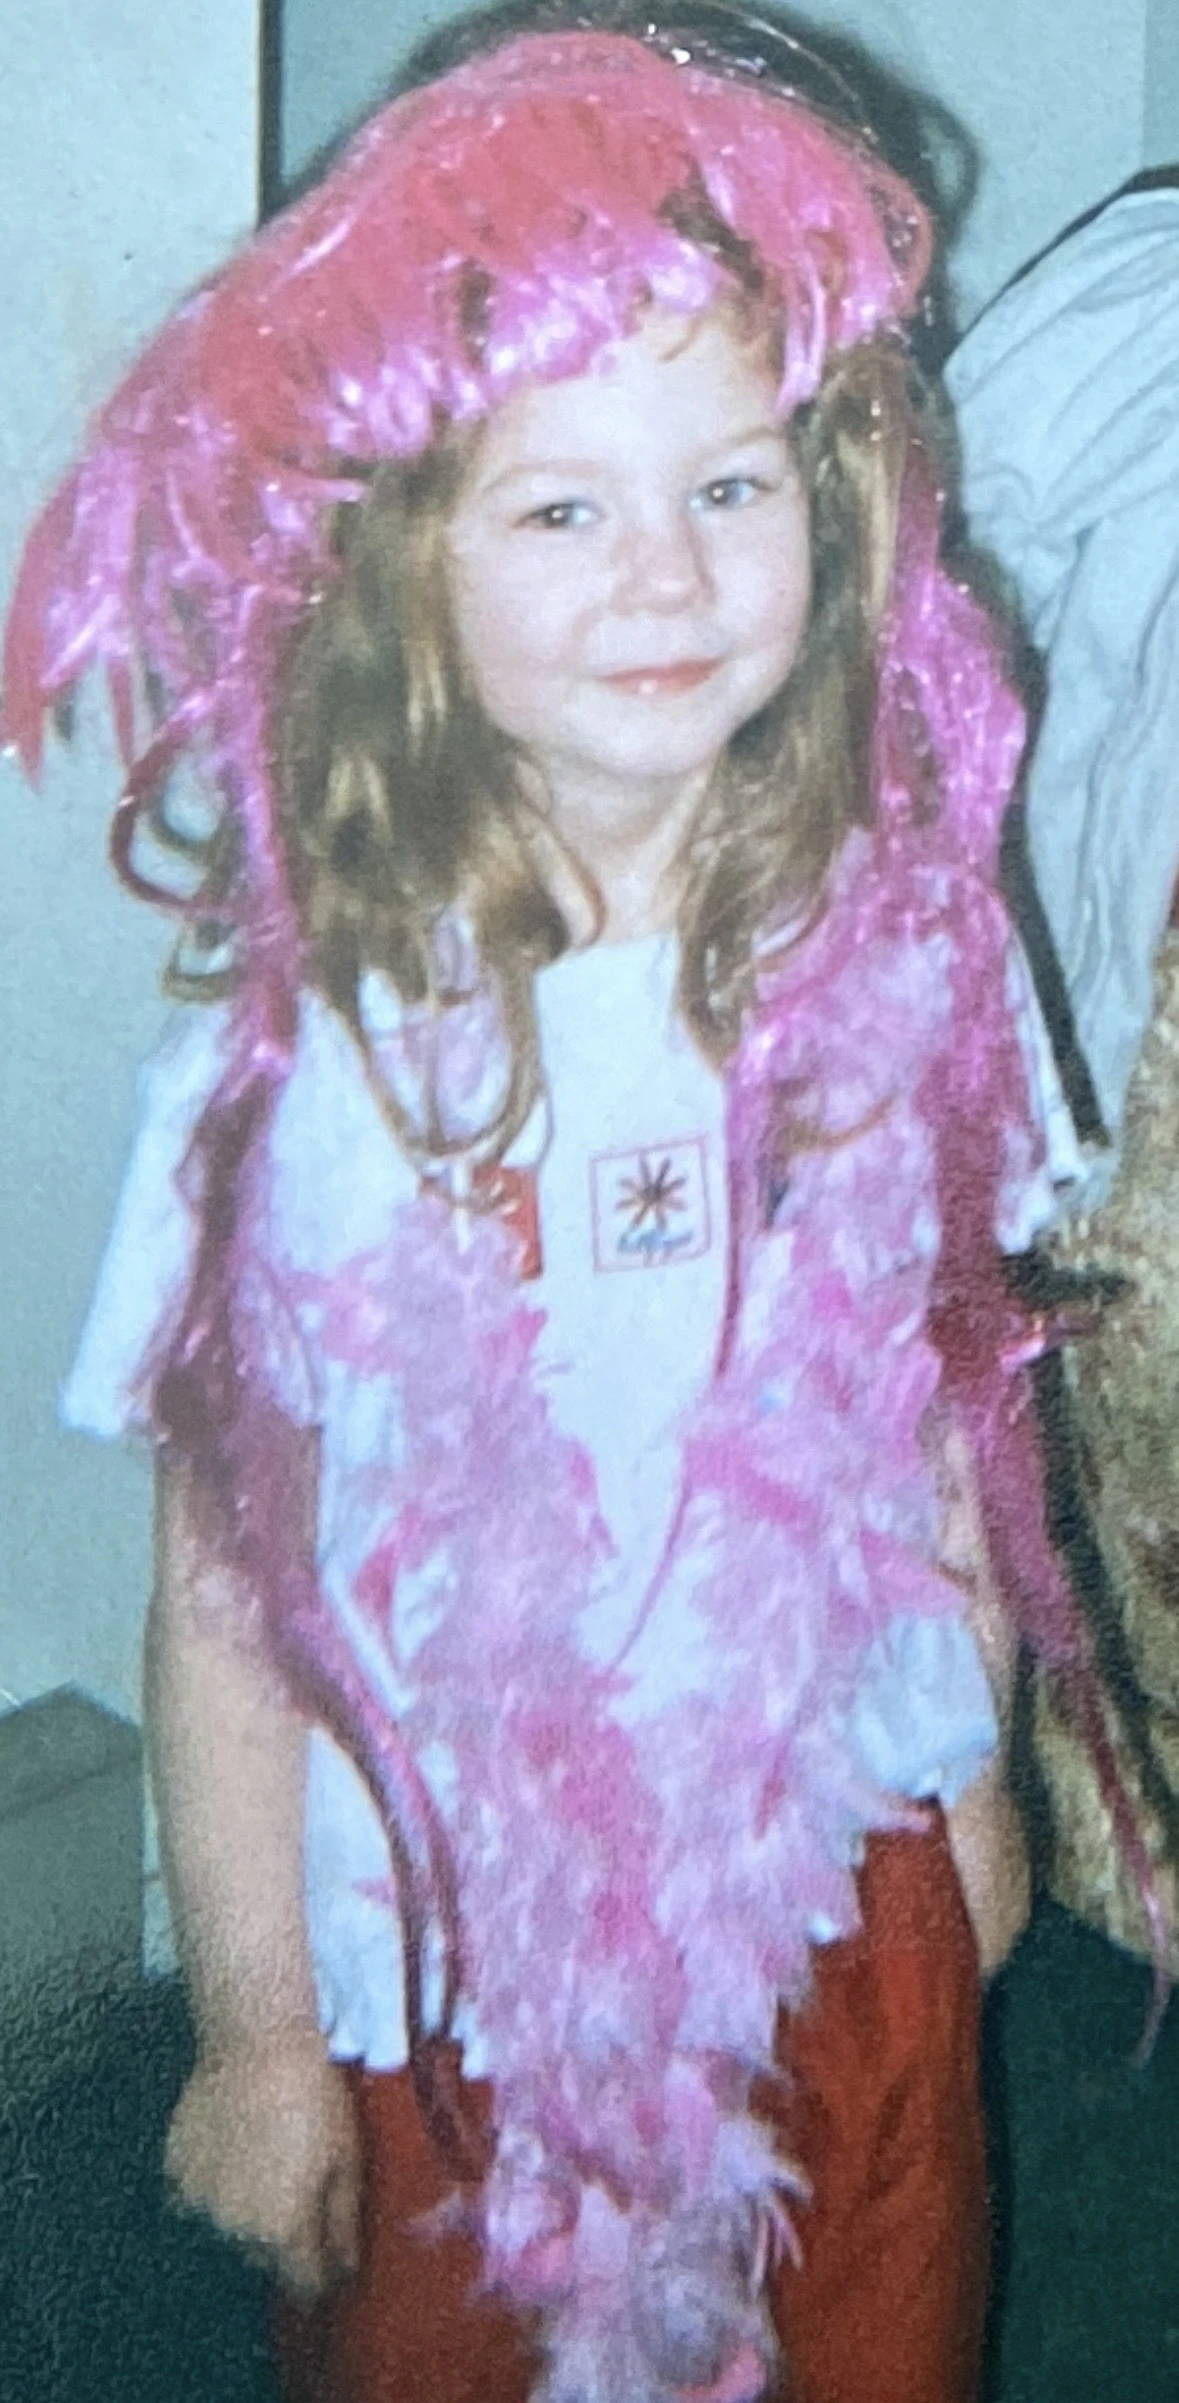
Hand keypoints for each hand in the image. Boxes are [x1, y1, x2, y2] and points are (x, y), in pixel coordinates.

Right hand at [164, 2025, 361, 2297]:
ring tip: (263, 2163)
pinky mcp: (175, 2172)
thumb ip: (343, 2223)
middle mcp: (236, 2230)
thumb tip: (345, 2271)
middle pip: (264, 2257)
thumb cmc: (316, 2100)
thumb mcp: (347, 2160)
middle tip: (297, 2190)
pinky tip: (232, 2148)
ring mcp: (199, 2203)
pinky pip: (197, 2196)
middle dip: (282, 2240)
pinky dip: (214, 2185)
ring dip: (245, 2213)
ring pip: (229, 2228)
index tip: (327, 2257)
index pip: (302, 2283)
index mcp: (283, 2231)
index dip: (319, 2275)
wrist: (258, 2044)